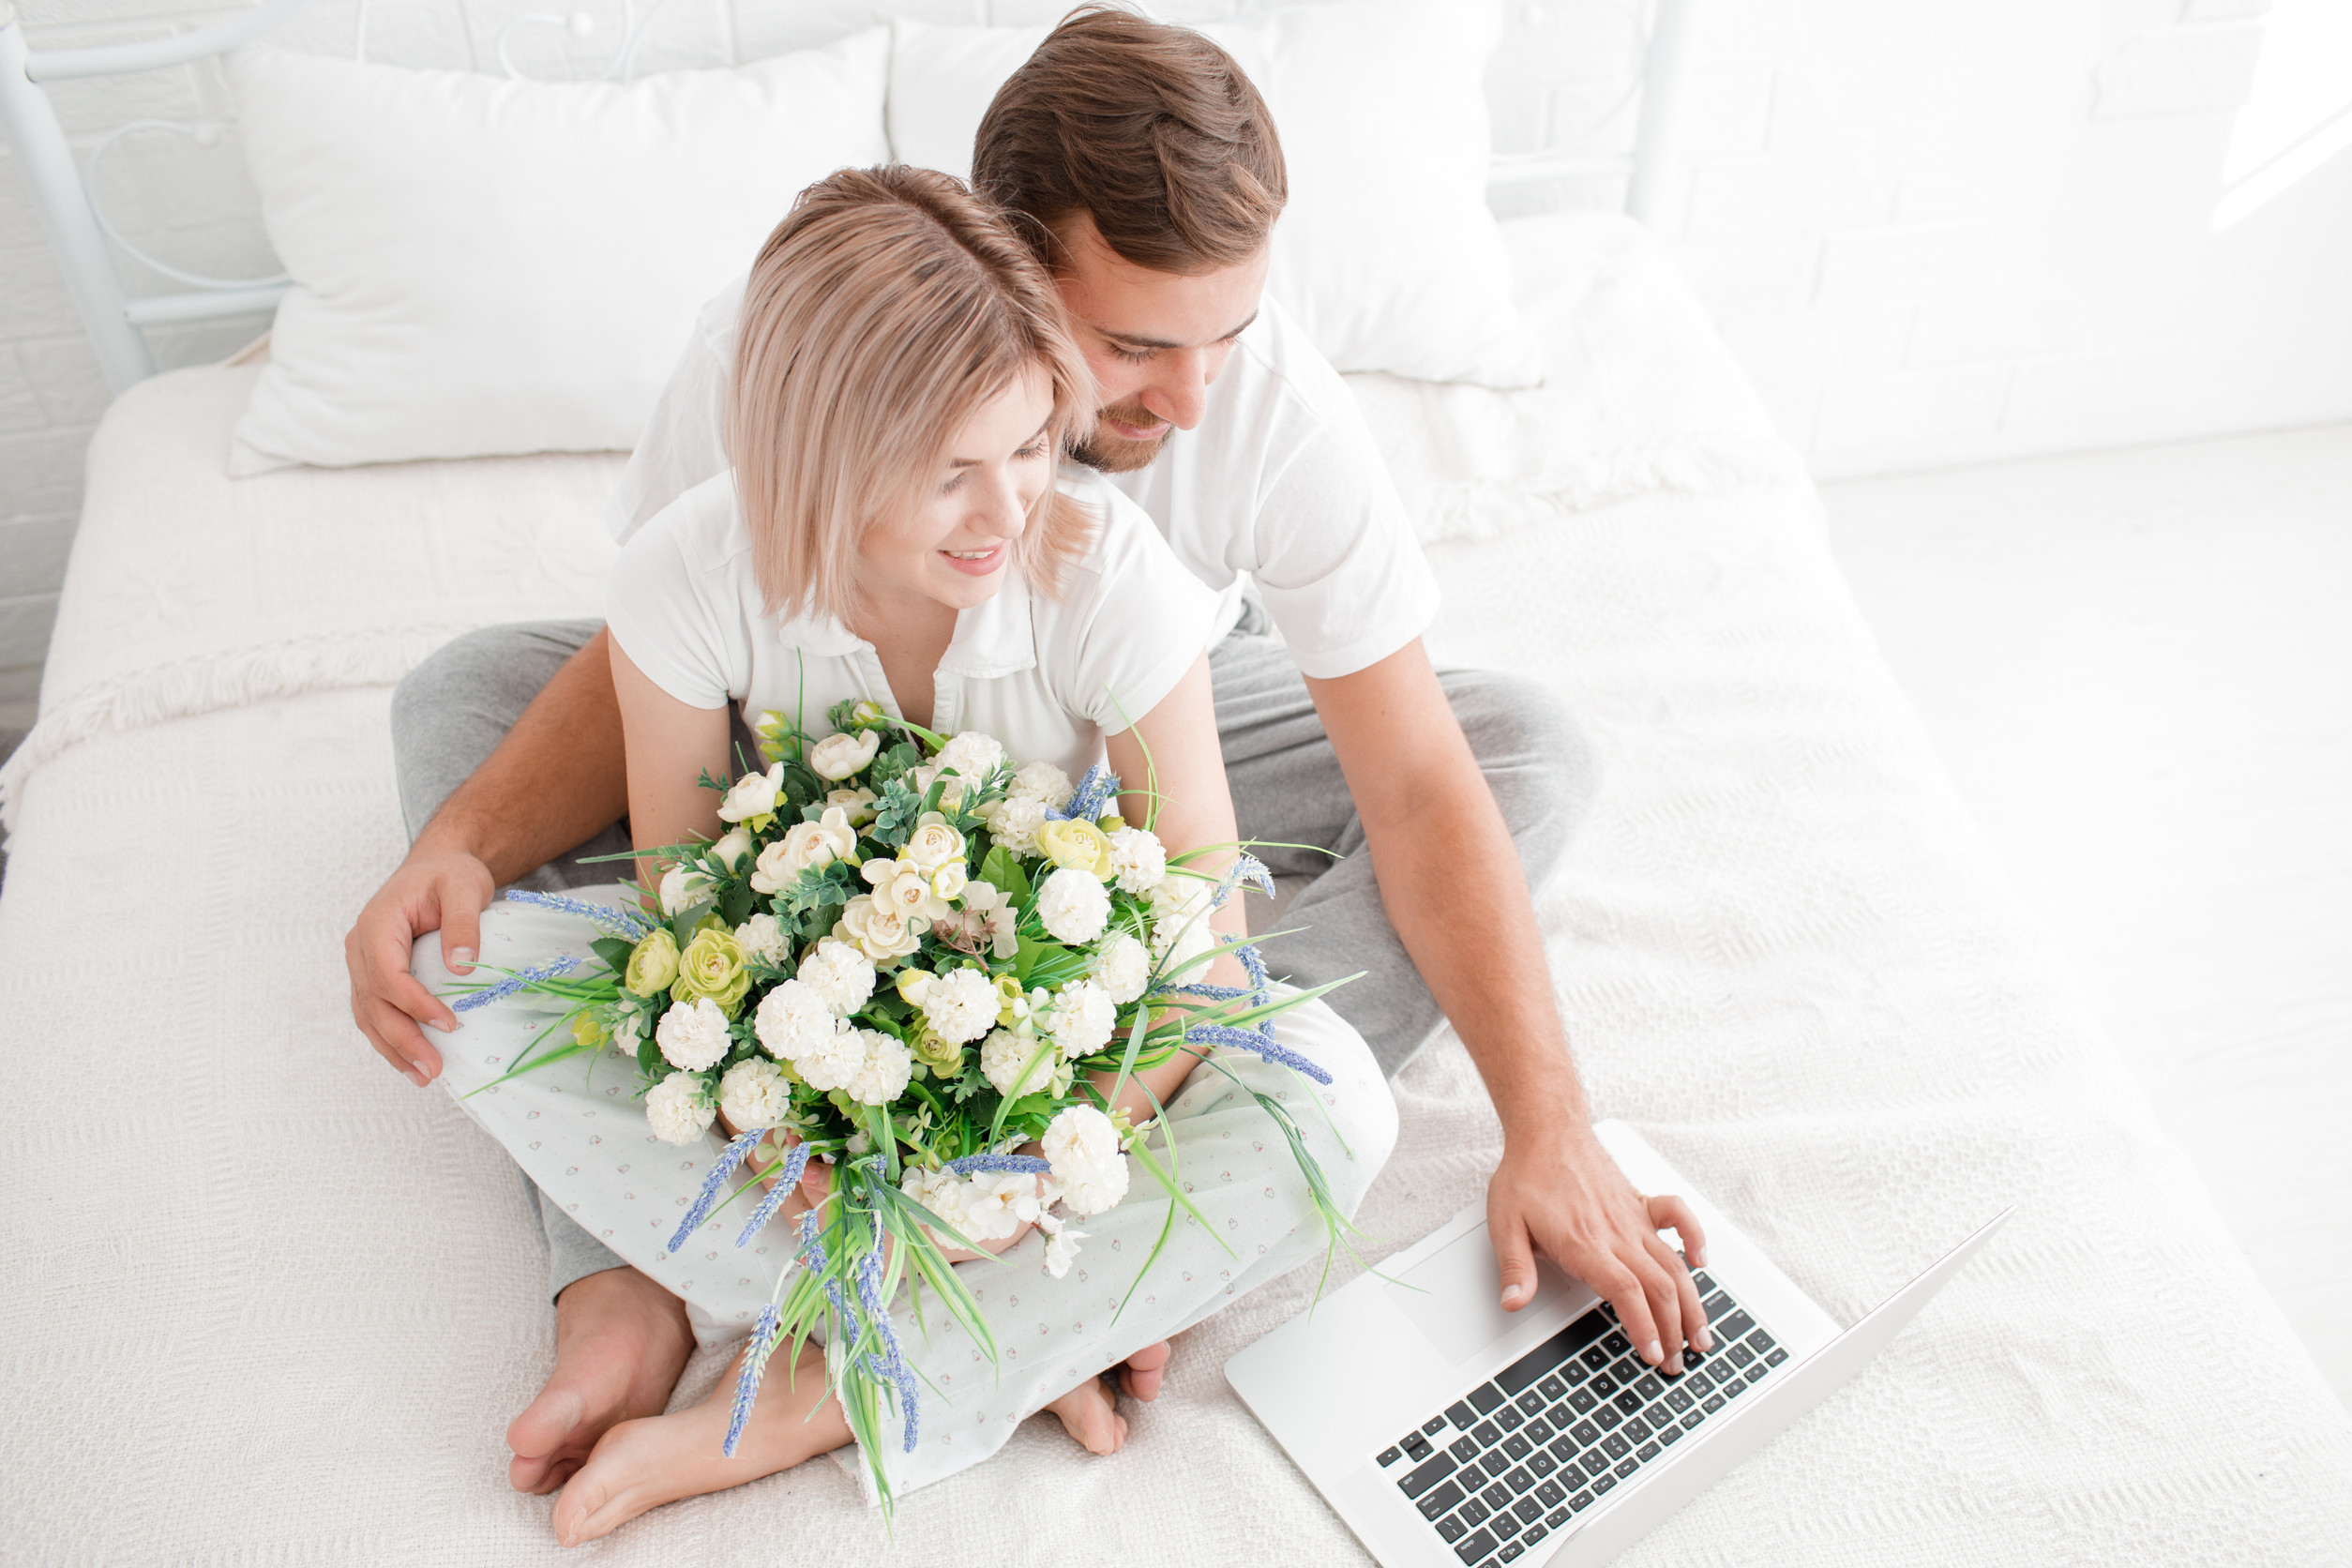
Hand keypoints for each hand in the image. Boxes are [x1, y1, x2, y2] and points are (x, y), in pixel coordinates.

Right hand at [345, 837, 494, 1085]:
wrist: (438, 866)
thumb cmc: (449, 874)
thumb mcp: (464, 886)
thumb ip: (463, 922)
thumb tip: (462, 965)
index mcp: (377, 924)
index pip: (387, 975)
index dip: (415, 1004)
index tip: (449, 1023)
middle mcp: (361, 947)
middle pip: (373, 1003)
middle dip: (402, 1040)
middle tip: (433, 1069)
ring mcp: (363, 963)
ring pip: (368, 1015)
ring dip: (393, 1049)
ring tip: (423, 1076)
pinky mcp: (374, 975)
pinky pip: (375, 1012)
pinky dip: (390, 1039)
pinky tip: (410, 1061)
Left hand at [1486, 1125, 1711, 1373]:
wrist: (1547, 1130)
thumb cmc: (1526, 1175)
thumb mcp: (1505, 1224)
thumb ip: (1514, 1268)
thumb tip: (1512, 1303)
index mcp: (1585, 1243)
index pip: (1624, 1291)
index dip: (1644, 1326)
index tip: (1653, 1354)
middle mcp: (1616, 1233)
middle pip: (1657, 1287)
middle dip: (1672, 1330)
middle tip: (1676, 1362)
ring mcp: (1633, 1218)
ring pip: (1674, 1265)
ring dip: (1691, 1303)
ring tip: (1700, 1336)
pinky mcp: (1641, 1203)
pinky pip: (1678, 1217)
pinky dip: (1696, 1238)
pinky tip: (1701, 1262)